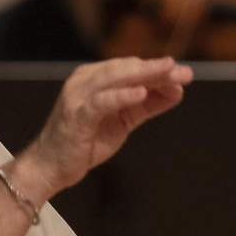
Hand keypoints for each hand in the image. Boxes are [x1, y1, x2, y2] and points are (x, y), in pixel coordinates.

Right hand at [14, 57, 193, 200]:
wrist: (50, 167)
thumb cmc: (84, 142)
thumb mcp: (121, 121)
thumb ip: (145, 105)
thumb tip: (176, 92)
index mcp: (93, 79)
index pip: (129, 68)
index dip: (157, 70)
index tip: (184, 74)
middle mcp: (83, 82)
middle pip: (125, 68)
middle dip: (157, 70)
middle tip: (184, 72)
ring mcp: (78, 97)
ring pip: (115, 78)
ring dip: (145, 76)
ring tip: (170, 74)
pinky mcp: (76, 115)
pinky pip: (101, 101)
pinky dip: (121, 96)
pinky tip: (141, 93)